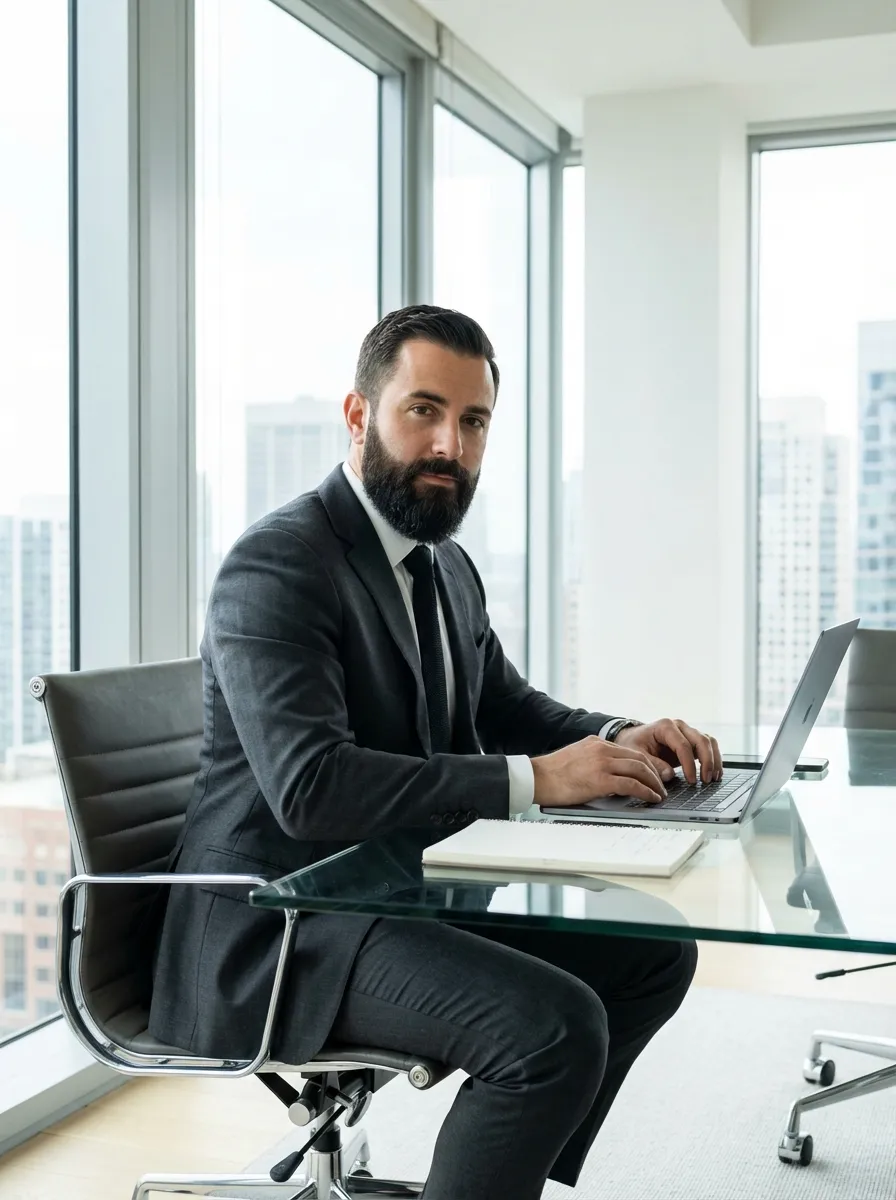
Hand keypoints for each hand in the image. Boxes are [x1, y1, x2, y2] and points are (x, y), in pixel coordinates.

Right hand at [530, 736, 668, 808]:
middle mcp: (602, 749)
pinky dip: (646, 791)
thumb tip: (612, 776)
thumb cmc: (552, 773)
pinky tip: (651, 798)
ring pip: (640, 769)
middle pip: (639, 758)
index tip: (654, 775)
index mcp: (596, 743)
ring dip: (654, 783)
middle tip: (662, 786)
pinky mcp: (600, 779)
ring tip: (660, 794)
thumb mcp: (576, 757)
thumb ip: (595, 760)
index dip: (647, 764)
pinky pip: (631, 784)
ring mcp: (601, 763)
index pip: (631, 751)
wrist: (536, 777)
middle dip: (655, 773)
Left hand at [614, 719, 720, 784]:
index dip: (689, 764)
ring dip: (714, 760)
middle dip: (707, 761)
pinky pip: (708, 747)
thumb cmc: (634, 744)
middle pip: (701, 740)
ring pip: (709, 742)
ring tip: (713, 778)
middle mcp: (679, 726)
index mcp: (665, 726)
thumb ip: (652, 764)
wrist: (633, 739)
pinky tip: (715, 773)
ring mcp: (687, 732)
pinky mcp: (691, 741)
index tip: (691, 781)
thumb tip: (669, 774)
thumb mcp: (636, 754)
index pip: (683, 745)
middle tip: (705, 780)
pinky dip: (714, 759)